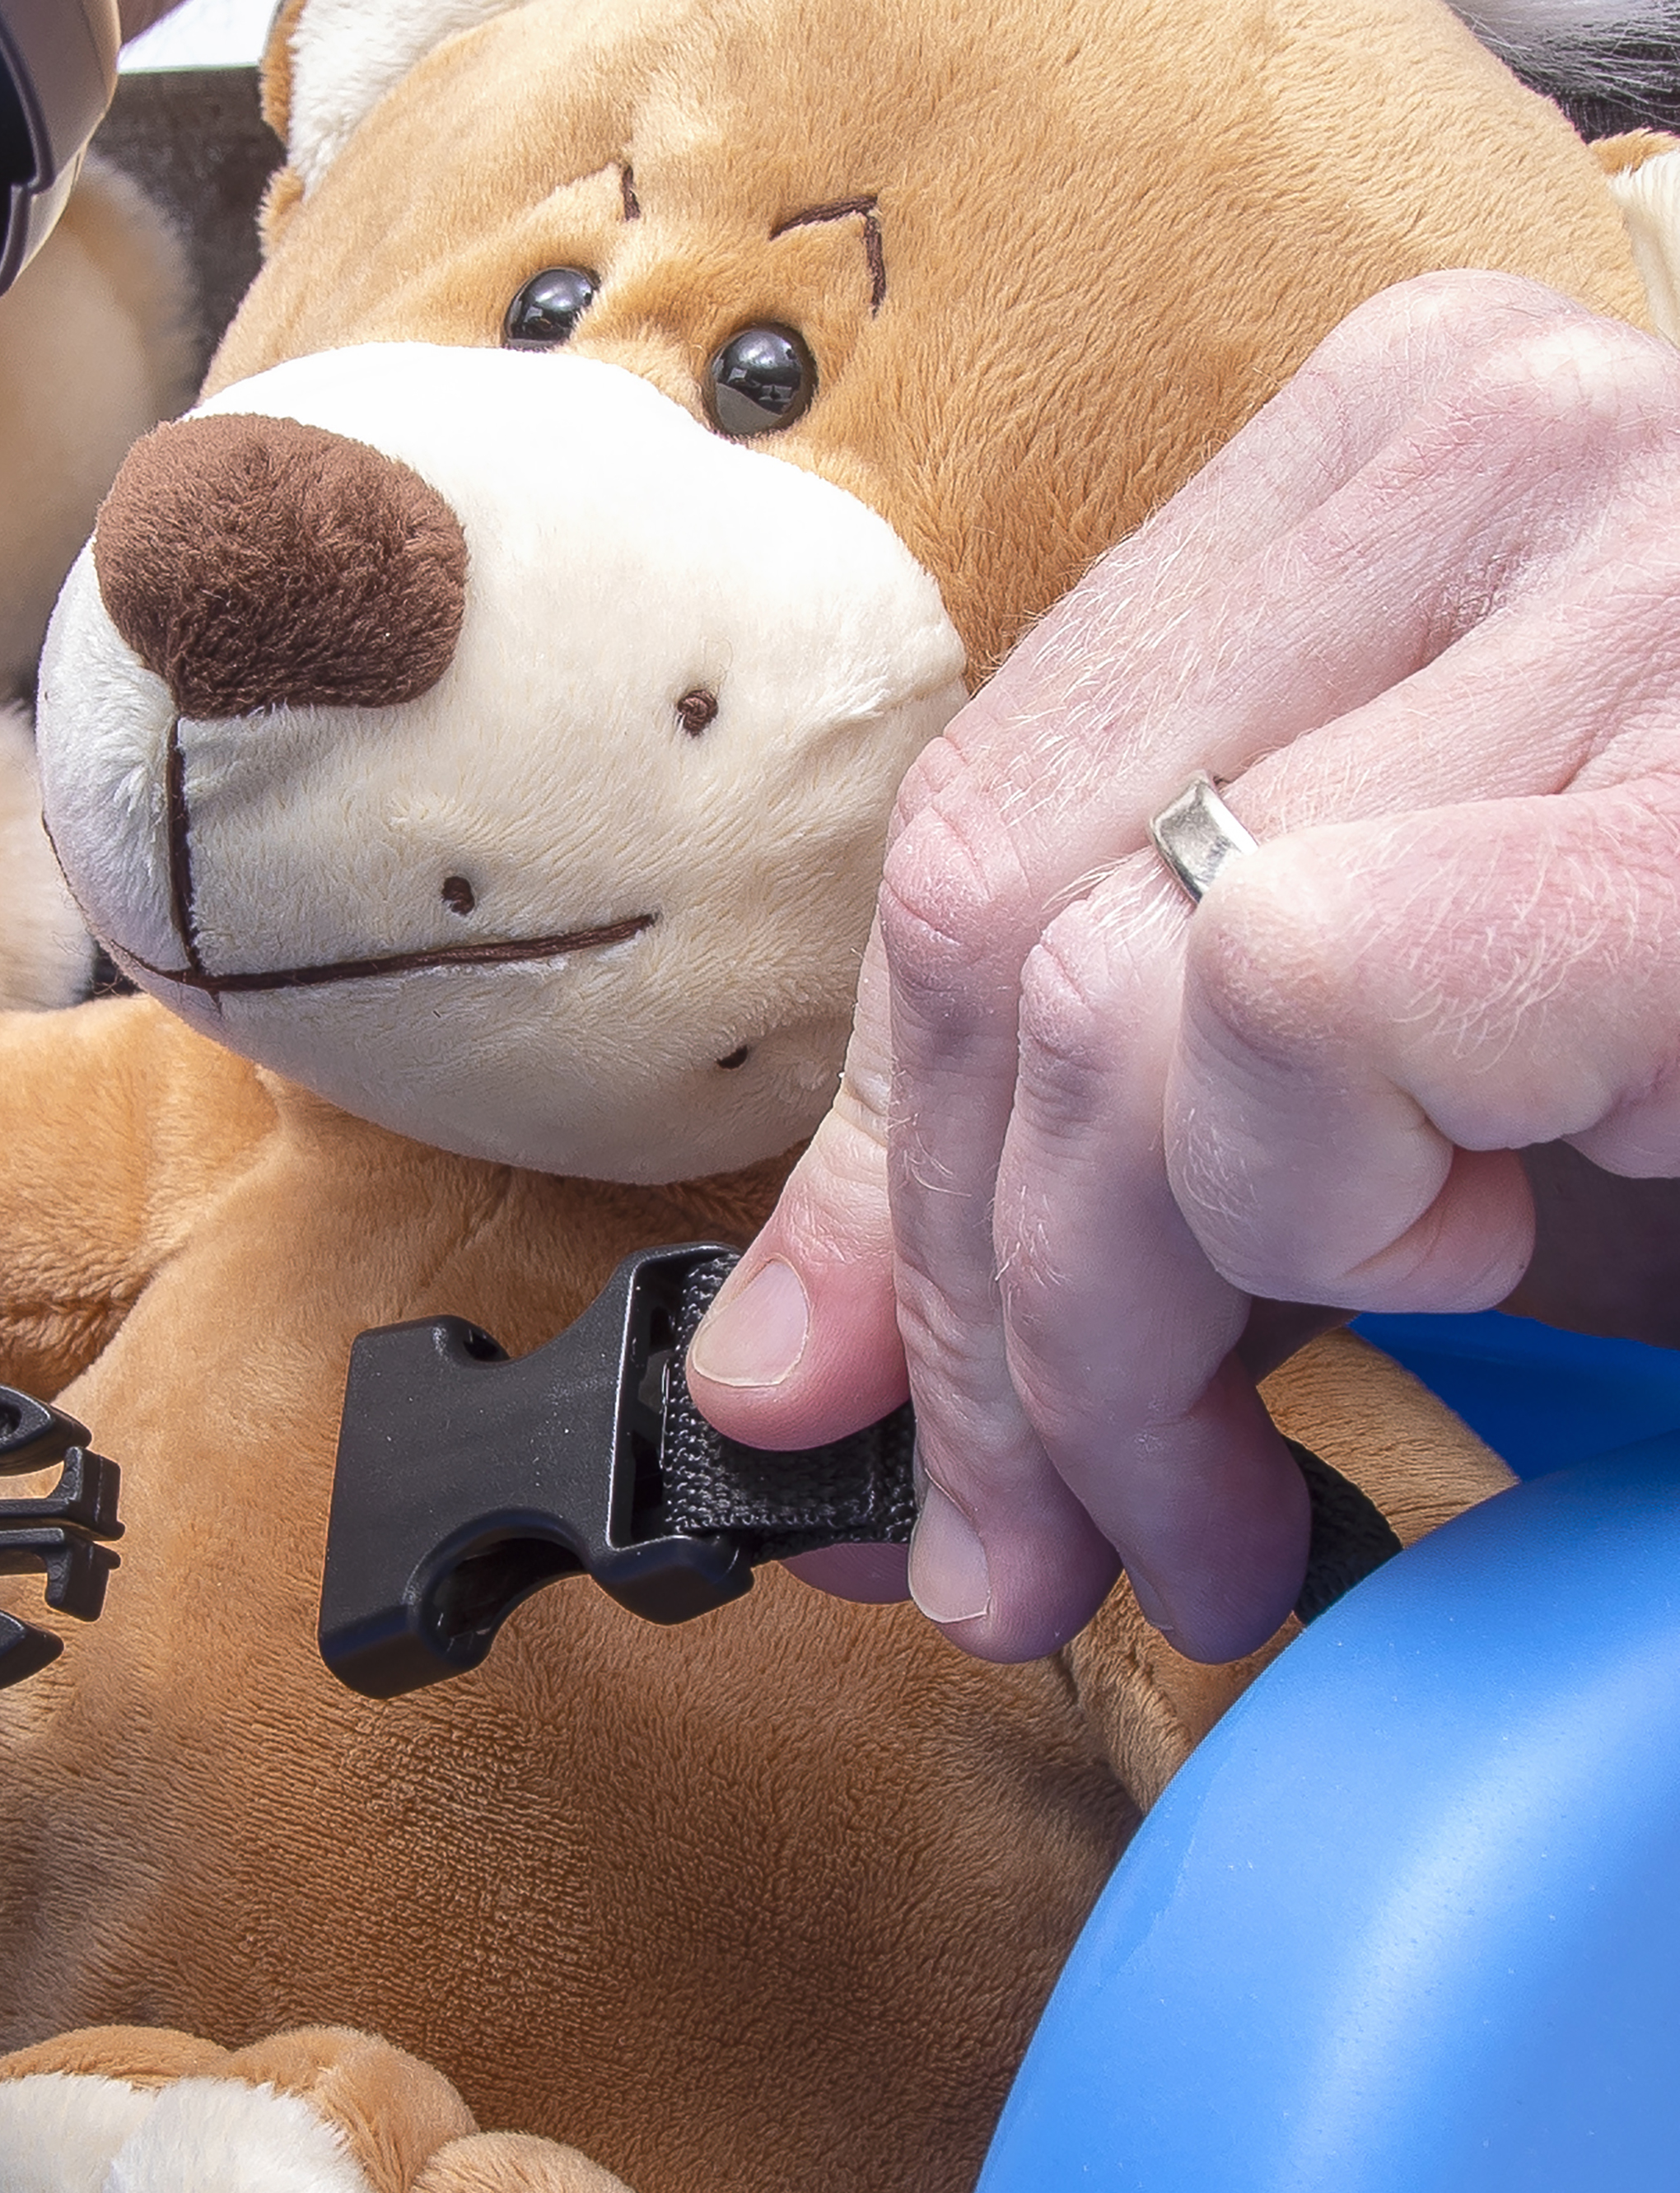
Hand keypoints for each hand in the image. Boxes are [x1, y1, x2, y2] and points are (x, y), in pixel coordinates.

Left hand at [686, 270, 1679, 1662]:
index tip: (858, 1417)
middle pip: (999, 915)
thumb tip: (782, 1384)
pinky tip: (1461, 1274)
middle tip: (1026, 1551)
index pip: (975, 842)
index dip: (887, 1179)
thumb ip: (1100, 1176)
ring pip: (1115, 985)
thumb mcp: (1395, 1096)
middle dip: (978, 1313)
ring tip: (1218, 1507)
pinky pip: (1310, 994)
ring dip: (1113, 1336)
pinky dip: (1310, 1210)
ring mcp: (1643, 571)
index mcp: (1399, 488)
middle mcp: (1514, 458)